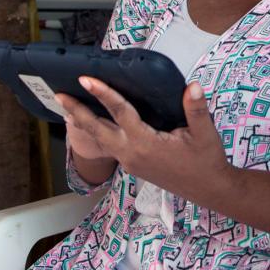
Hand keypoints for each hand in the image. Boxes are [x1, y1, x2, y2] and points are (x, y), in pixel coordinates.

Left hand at [57, 77, 232, 200]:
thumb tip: (192, 85)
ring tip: (67, 108)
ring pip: (100, 140)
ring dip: (83, 123)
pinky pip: (109, 146)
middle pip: (97, 130)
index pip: (120, 113)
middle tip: (59, 95)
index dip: (103, 94)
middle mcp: (132, 154)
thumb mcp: (205, 133)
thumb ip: (196, 109)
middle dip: (77, 112)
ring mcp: (130, 162)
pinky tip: (93, 124)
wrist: (210, 189)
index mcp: (146, 144)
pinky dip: (97, 133)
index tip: (87, 80)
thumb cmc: (207, 161)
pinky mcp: (133, 165)